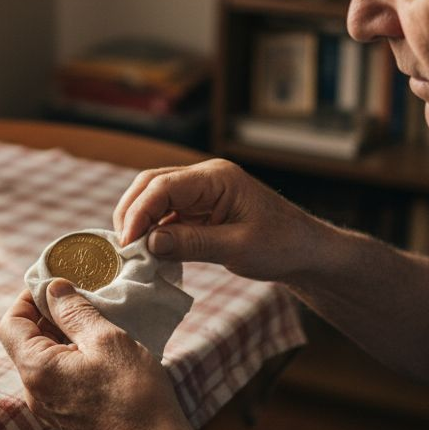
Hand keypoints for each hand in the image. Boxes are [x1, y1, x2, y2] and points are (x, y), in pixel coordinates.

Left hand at [0, 282, 190, 429]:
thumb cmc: (133, 393)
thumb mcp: (106, 339)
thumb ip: (74, 311)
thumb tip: (53, 288)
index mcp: (36, 369)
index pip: (11, 323)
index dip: (28, 297)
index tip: (54, 283)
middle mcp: (34, 391)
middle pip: (26, 340)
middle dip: (48, 314)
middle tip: (80, 295)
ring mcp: (49, 407)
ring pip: (44, 358)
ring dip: (63, 334)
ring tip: (95, 320)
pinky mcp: (66, 415)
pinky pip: (58, 376)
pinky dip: (71, 355)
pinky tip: (101, 348)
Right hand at [112, 159, 309, 281]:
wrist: (305, 251)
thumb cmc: (281, 245)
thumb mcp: (238, 248)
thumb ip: (193, 243)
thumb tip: (149, 244)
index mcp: (216, 177)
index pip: (163, 186)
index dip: (139, 213)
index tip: (128, 244)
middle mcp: (205, 178)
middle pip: (151, 185)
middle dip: (132, 213)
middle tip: (122, 247)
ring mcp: (202, 192)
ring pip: (155, 198)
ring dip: (141, 223)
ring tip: (133, 252)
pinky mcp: (201, 209)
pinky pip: (168, 214)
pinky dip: (155, 231)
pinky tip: (150, 252)